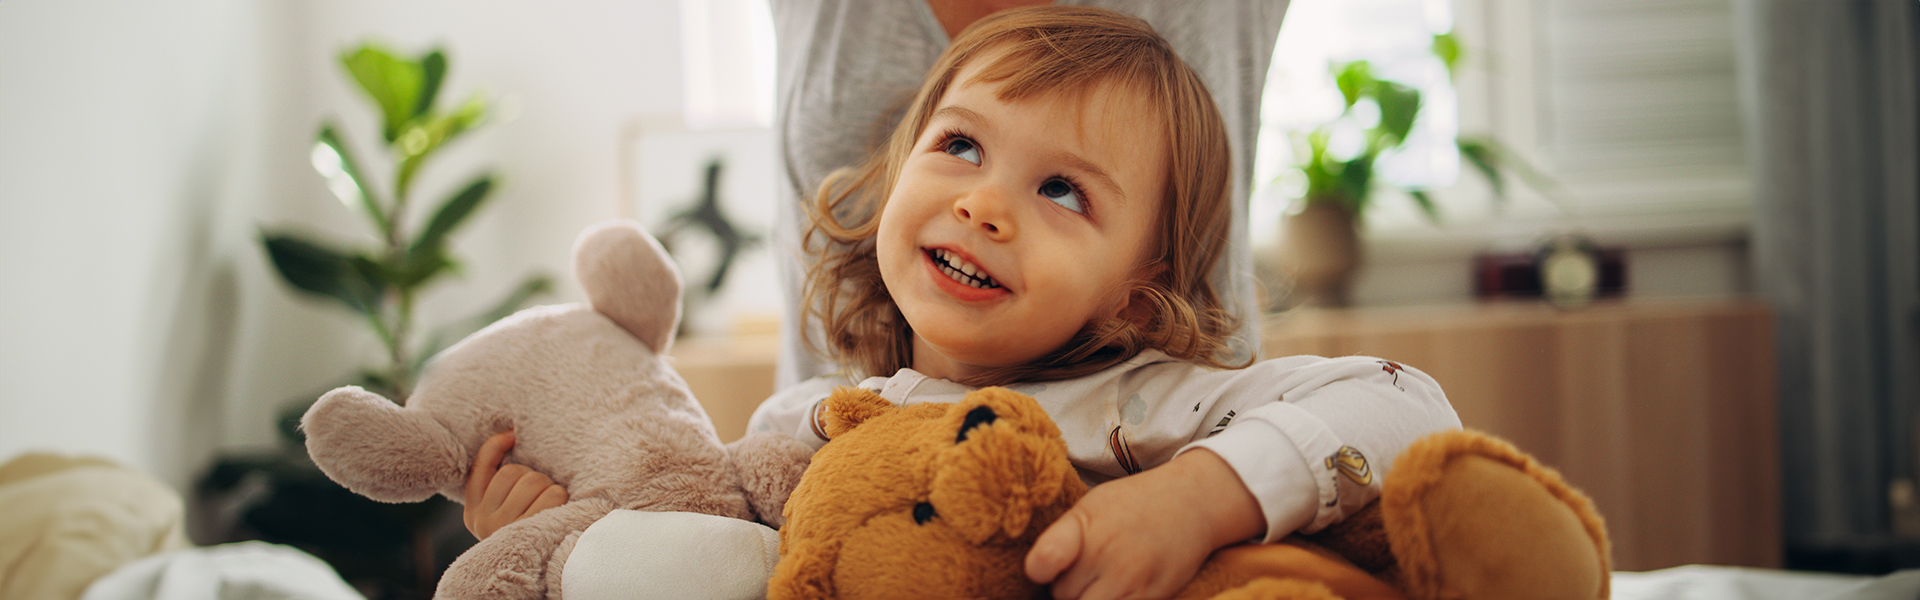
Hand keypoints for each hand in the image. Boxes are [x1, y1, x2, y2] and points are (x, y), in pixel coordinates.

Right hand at [463, 430, 568, 539]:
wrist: (530, 571)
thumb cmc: (523, 531)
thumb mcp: (500, 510)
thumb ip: (498, 484)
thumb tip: (509, 437)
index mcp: (472, 512)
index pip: (480, 467)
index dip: (495, 446)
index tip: (512, 436)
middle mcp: (483, 520)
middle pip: (513, 472)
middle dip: (532, 475)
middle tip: (539, 490)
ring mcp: (505, 527)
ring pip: (533, 480)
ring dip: (547, 486)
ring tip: (548, 501)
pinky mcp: (531, 531)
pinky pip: (552, 494)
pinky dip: (559, 495)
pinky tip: (557, 508)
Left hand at [1024, 449, 1263, 599]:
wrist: (1193, 503)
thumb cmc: (1133, 504)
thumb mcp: (1091, 507)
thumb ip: (1061, 539)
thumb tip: (1036, 575)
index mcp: (1084, 525)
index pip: (1045, 560)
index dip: (1039, 569)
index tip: (1041, 570)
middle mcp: (1106, 554)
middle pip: (1063, 595)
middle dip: (1067, 587)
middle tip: (1084, 569)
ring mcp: (1131, 580)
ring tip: (1100, 581)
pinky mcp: (1152, 599)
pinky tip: (1117, 588)